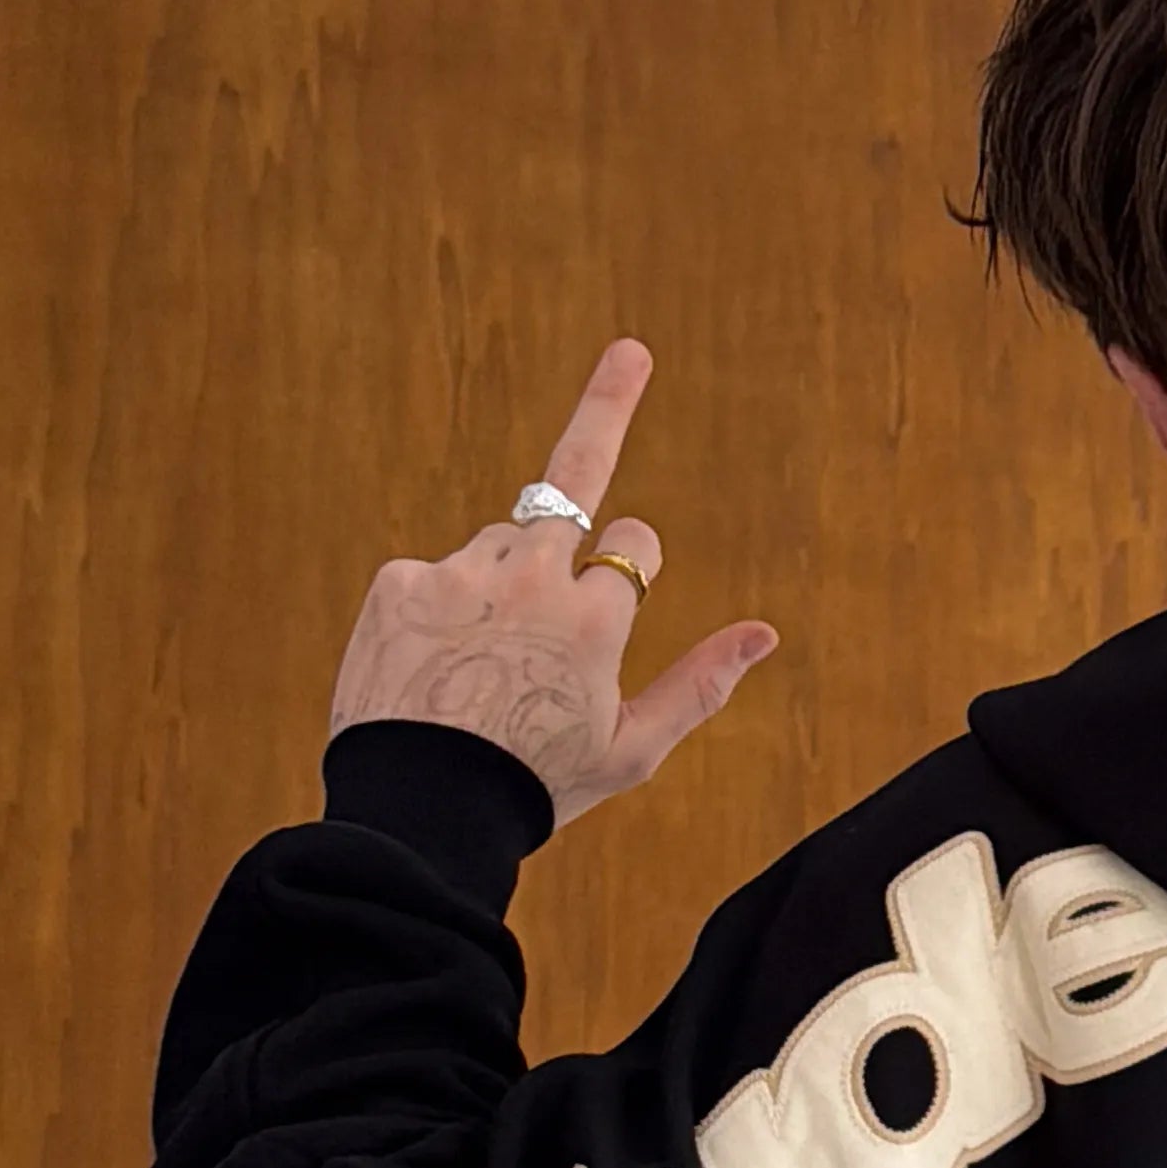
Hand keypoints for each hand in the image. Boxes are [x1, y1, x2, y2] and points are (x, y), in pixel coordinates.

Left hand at [326, 340, 779, 831]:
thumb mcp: (632, 749)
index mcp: (599, 617)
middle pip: (571, 483)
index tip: (620, 587)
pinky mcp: (400, 582)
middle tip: (631, 352)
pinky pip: (432, 573)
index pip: (636, 542)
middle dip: (607, 409)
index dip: (632, 564)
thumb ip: (701, 683)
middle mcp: (535, 576)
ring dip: (501, 579)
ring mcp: (462, 573)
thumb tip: (766, 632)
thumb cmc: (537, 787)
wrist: (421, 815)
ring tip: (478, 663)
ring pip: (498, 543)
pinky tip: (431, 667)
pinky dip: (436, 607)